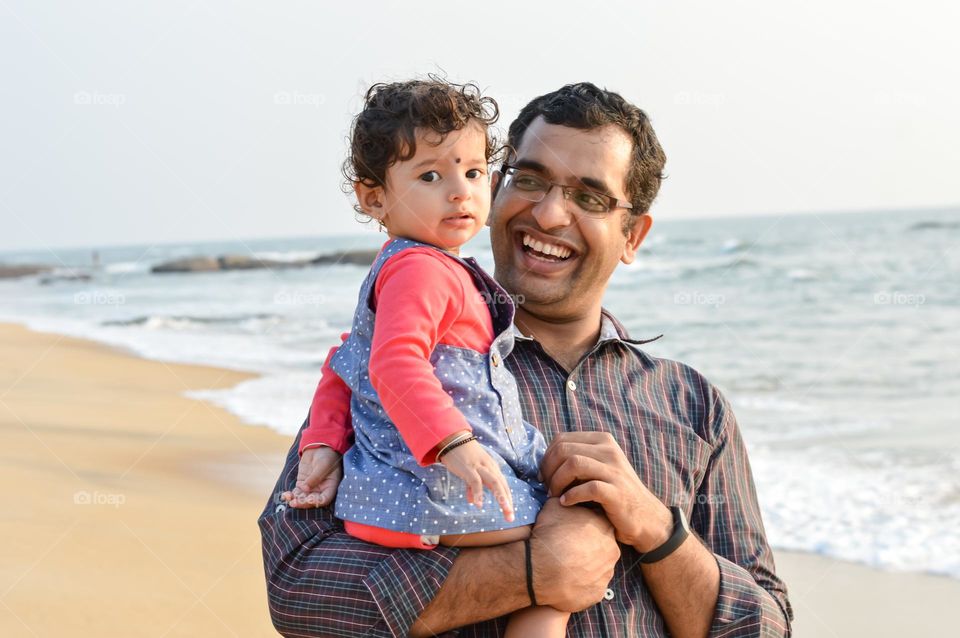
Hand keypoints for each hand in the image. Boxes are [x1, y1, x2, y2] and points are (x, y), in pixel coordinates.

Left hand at [280, 446, 342, 507]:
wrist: (320, 447)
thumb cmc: (326, 456)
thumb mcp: (323, 465)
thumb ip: (315, 477)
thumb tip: (304, 489)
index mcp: (330, 487)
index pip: (325, 499)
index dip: (318, 501)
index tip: (311, 500)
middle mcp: (321, 490)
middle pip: (312, 500)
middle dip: (304, 502)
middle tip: (296, 502)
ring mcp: (311, 488)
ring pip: (303, 498)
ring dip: (296, 500)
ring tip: (289, 499)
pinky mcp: (302, 484)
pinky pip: (296, 492)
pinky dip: (291, 495)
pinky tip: (285, 496)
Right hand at [440, 438, 514, 521]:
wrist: (453, 439)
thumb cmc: (463, 455)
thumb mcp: (471, 471)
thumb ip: (472, 487)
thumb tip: (473, 501)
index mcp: (492, 468)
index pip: (503, 485)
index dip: (507, 498)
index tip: (510, 513)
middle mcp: (489, 467)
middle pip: (502, 485)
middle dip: (507, 502)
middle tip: (510, 517)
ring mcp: (480, 467)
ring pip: (494, 483)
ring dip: (501, 497)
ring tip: (505, 510)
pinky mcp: (469, 468)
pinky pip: (476, 482)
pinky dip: (478, 493)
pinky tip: (479, 505)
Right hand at [531, 497, 619, 611]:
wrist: (542, 568)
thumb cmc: (549, 534)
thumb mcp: (554, 506)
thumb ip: (565, 499)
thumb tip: (563, 496)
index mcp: (605, 526)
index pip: (600, 523)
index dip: (585, 525)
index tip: (573, 528)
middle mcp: (612, 550)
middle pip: (603, 546)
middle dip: (589, 546)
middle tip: (570, 547)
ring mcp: (607, 573)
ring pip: (599, 567)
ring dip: (587, 565)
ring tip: (566, 564)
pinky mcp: (599, 592)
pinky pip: (592, 586)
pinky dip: (582, 583)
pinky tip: (567, 579)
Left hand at [539, 431, 672, 551]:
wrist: (645, 517)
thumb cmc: (613, 493)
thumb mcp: (598, 468)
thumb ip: (578, 458)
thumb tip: (544, 461)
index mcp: (602, 441)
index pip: (562, 439)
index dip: (546, 457)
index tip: (543, 476)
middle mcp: (609, 451)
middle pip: (564, 449)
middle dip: (549, 469)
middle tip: (547, 488)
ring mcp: (615, 471)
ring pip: (573, 464)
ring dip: (557, 481)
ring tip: (554, 495)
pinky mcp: (617, 492)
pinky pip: (588, 488)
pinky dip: (571, 496)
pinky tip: (566, 503)